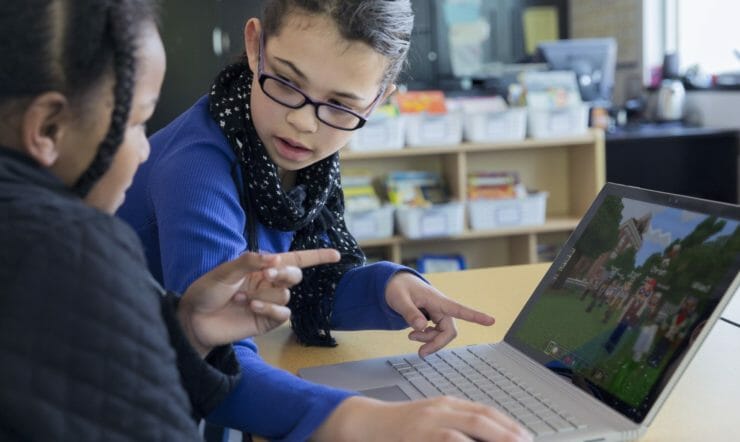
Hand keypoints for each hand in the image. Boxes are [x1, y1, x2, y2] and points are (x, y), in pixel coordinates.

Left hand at [179, 249, 339, 355]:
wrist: (194, 320)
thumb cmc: (206, 291)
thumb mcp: (225, 271)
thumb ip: (250, 262)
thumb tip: (275, 258)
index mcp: (261, 267)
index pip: (294, 259)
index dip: (316, 256)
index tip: (336, 254)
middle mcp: (268, 283)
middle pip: (294, 275)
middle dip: (284, 273)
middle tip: (266, 273)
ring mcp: (269, 302)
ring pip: (285, 294)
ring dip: (265, 293)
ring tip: (240, 297)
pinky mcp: (266, 321)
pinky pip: (282, 313)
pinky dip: (269, 307)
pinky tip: (251, 306)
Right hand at [314, 396, 531, 441]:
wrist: (366, 422)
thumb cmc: (399, 425)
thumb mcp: (430, 419)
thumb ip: (454, 425)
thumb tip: (482, 435)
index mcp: (446, 404)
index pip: (484, 410)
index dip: (507, 423)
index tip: (524, 435)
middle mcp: (440, 409)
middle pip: (481, 418)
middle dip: (507, 432)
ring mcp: (428, 422)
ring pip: (468, 428)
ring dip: (492, 438)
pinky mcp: (417, 435)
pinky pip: (447, 441)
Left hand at [385, 272, 494, 356]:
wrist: (395, 284)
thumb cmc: (399, 288)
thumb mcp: (400, 299)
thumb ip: (410, 313)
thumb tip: (421, 327)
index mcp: (437, 300)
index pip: (459, 309)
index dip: (476, 316)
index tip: (491, 321)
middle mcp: (441, 308)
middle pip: (449, 331)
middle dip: (436, 343)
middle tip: (421, 353)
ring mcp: (438, 314)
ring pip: (442, 334)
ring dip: (428, 340)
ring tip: (411, 336)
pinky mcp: (433, 319)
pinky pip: (436, 334)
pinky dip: (426, 338)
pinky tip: (415, 334)